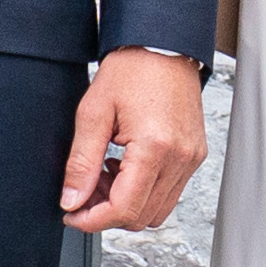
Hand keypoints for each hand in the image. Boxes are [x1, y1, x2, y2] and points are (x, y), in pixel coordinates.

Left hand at [61, 50, 206, 232]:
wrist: (163, 46)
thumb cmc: (132, 70)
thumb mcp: (93, 113)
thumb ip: (81, 163)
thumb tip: (71, 200)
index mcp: (155, 148)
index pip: (124, 209)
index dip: (92, 220)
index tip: (71, 215)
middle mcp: (180, 158)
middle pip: (142, 217)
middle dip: (107, 213)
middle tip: (84, 191)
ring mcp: (191, 158)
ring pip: (157, 210)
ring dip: (126, 204)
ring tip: (103, 177)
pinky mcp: (194, 155)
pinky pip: (169, 192)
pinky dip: (143, 192)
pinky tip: (124, 168)